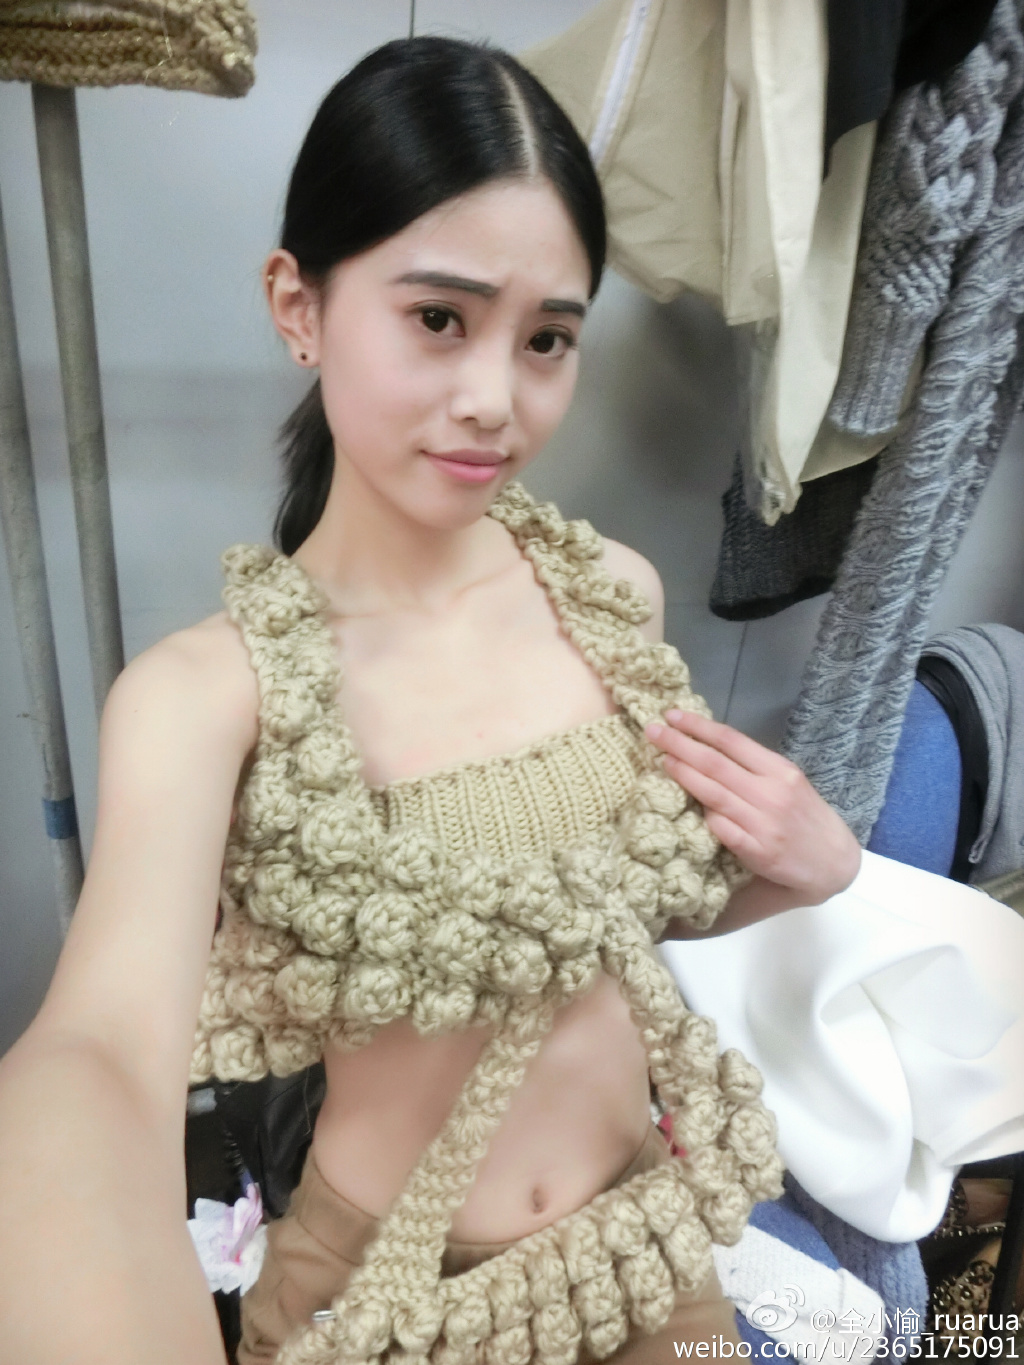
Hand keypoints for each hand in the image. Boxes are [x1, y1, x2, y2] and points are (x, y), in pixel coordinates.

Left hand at [645, 709, 860, 904]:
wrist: (834, 862)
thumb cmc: (806, 817)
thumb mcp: (789, 783)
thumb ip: (754, 768)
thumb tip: (708, 748)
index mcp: (780, 770)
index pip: (732, 741)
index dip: (699, 726)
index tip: (672, 715)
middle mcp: (771, 793)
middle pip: (716, 763)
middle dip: (680, 744)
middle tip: (652, 731)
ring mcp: (763, 823)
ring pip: (713, 794)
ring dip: (683, 775)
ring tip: (662, 759)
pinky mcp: (757, 852)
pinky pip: (721, 828)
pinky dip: (704, 815)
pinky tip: (683, 806)